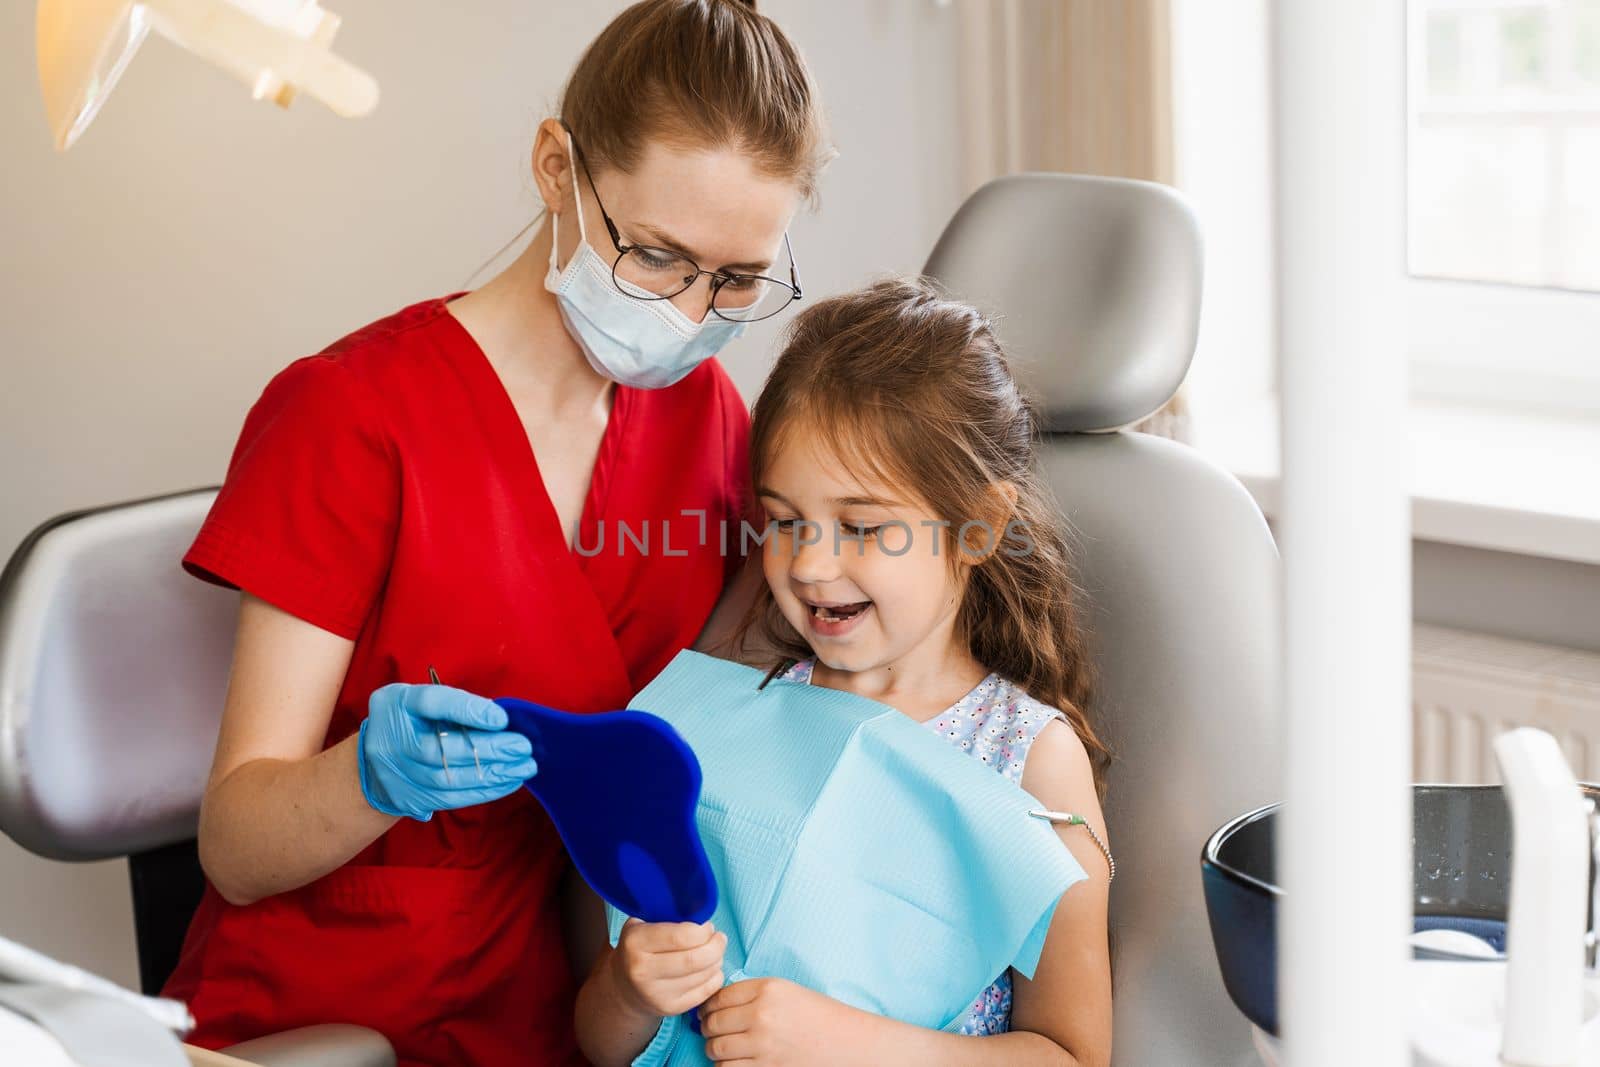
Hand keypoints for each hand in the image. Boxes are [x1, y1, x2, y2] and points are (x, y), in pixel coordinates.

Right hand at [358, 683, 537, 820]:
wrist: (371, 762)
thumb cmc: (410, 720)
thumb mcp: (423, 699)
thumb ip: (454, 705)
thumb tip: (497, 720)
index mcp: (397, 703)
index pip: (432, 703)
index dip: (468, 710)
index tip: (502, 718)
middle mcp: (392, 740)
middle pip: (443, 749)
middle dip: (490, 749)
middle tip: (523, 747)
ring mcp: (398, 774)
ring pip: (450, 779)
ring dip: (493, 774)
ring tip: (523, 767)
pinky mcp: (410, 798)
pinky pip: (451, 799)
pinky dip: (484, 791)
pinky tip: (508, 782)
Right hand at [610, 918, 725, 1020]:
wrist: (624, 988)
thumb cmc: (640, 949)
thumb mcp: (642, 925)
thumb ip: (668, 918)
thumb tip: (703, 915)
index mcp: (636, 943)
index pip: (681, 936)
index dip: (703, 930)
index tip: (708, 926)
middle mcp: (642, 971)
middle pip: (695, 959)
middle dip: (716, 946)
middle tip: (719, 938)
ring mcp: (656, 993)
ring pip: (703, 975)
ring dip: (717, 960)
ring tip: (714, 952)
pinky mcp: (670, 1009)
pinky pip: (706, 991)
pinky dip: (715, 977)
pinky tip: (710, 968)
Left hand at [700, 978, 857, 1065]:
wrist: (847, 1044)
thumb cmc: (818, 1016)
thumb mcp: (787, 991)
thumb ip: (753, 994)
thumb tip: (715, 1004)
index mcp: (767, 989)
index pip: (719, 997)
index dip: (708, 1005)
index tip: (706, 1011)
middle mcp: (762, 1015)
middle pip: (713, 1023)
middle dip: (707, 1028)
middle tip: (711, 1030)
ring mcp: (763, 1045)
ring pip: (716, 1048)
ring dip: (714, 1049)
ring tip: (721, 1047)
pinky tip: (734, 1062)